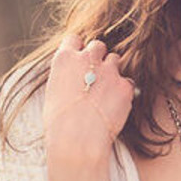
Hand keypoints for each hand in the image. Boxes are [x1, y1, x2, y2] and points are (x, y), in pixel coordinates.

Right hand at [44, 33, 136, 167]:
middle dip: (98, 58)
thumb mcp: (52, 93)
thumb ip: (66, 78)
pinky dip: (123, 91)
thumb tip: (72, 81)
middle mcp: (87, 59)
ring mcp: (108, 71)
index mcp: (65, 59)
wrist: (77, 140)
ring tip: (106, 92)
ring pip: (115, 60)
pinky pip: (127, 82)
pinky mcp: (125, 86)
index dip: (78, 50)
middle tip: (95, 77)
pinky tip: (116, 106)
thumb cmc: (59, 124)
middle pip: (97, 46)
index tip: (80, 61)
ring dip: (112, 72)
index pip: (74, 40)